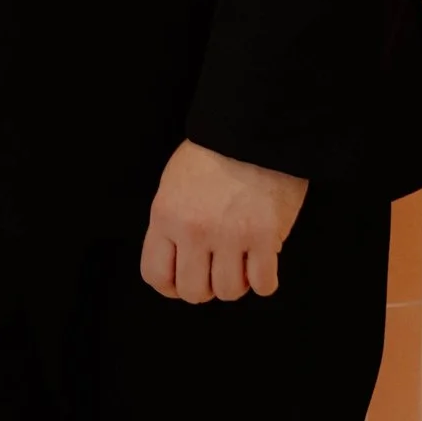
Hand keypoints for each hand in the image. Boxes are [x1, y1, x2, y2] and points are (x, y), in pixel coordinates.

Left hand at [140, 140, 307, 303]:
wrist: (254, 129)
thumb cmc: (215, 153)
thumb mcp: (174, 184)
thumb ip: (171, 224)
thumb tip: (177, 261)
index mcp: (166, 216)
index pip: (156, 275)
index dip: (170, 286)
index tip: (182, 281)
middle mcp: (195, 230)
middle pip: (193, 291)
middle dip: (205, 288)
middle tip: (216, 271)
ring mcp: (231, 235)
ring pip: (229, 292)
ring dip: (237, 284)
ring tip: (242, 263)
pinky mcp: (266, 236)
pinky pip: (263, 284)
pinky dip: (264, 281)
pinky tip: (264, 264)